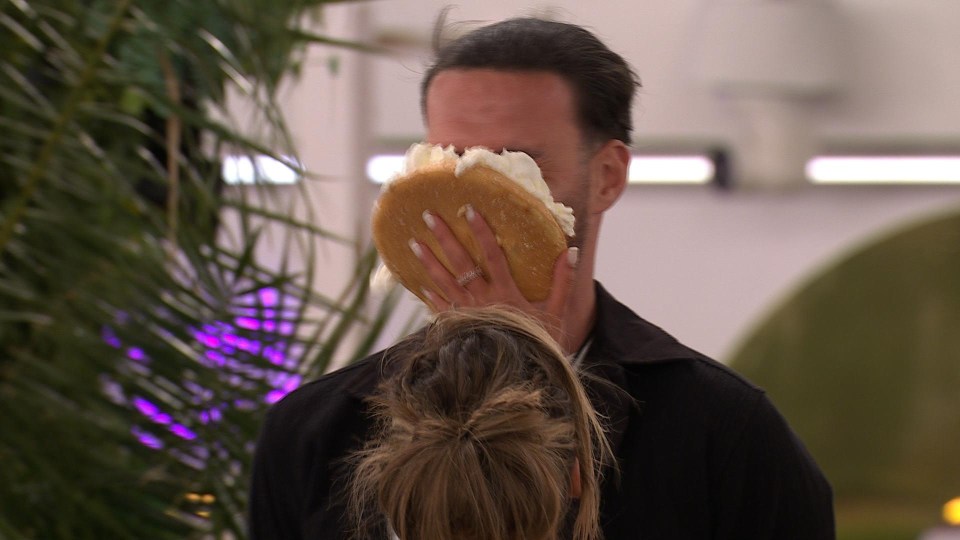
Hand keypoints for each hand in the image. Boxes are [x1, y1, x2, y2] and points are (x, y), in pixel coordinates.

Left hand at [409, 205, 578, 345]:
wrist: (521, 376)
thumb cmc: (541, 342)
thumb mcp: (556, 311)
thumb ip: (563, 280)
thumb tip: (570, 250)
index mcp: (506, 293)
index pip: (492, 255)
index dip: (481, 232)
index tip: (469, 209)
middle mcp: (483, 301)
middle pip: (461, 263)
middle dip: (444, 238)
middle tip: (427, 215)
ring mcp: (467, 315)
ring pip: (444, 283)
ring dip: (428, 262)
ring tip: (412, 243)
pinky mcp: (458, 329)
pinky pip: (439, 310)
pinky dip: (428, 296)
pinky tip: (417, 282)